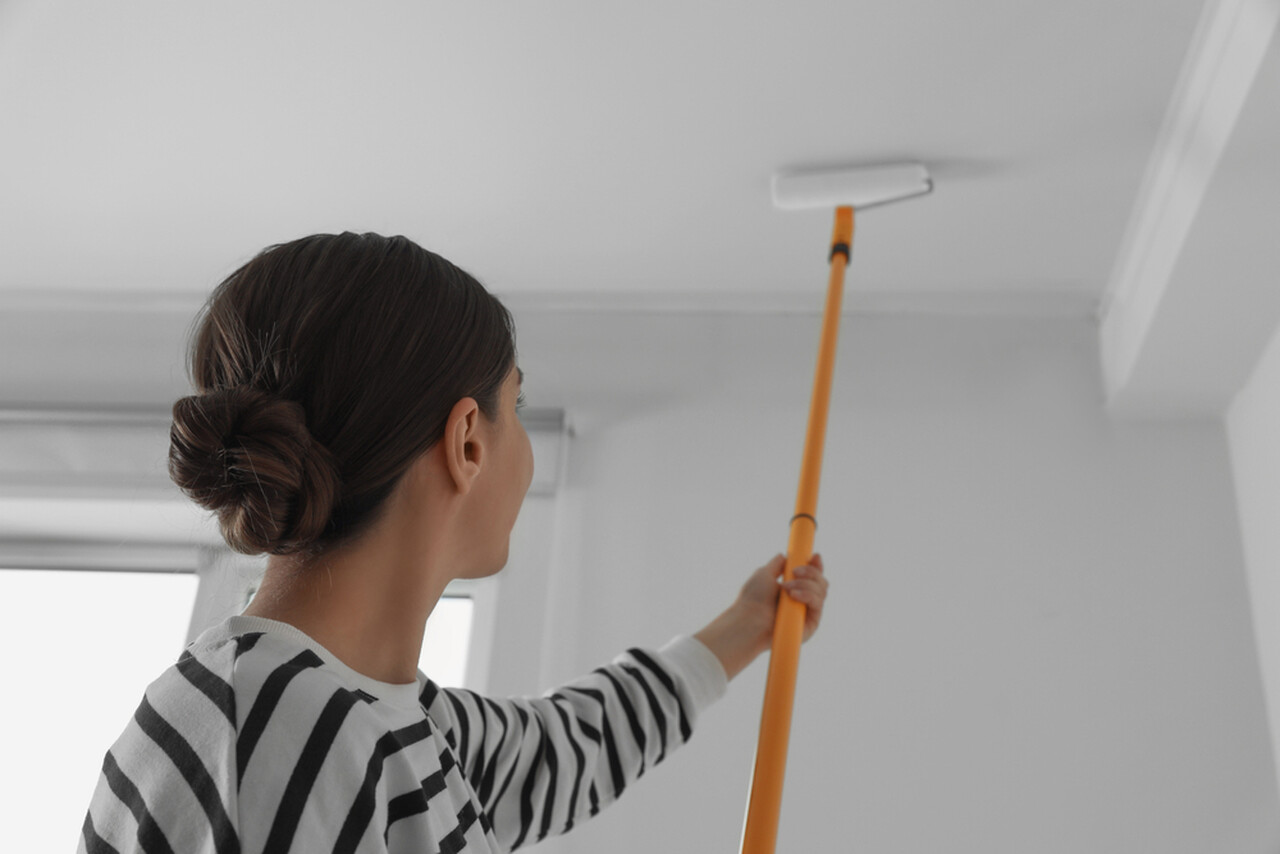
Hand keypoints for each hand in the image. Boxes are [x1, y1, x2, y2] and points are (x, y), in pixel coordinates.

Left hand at [694, 552, 829, 680]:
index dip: (816, 566)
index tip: (815, 556)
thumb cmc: (752, 599)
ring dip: (806, 583)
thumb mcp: (764, 574)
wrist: (748, 619)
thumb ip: (777, 564)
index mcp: (793, 590)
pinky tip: (794, 595)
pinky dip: (809, 595)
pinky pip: (818, 604)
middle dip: (811, 572)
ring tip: (786, 587)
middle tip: (794, 572)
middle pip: (822, 582)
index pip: (812, 577)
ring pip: (822, 591)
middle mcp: (803, 602)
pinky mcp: (811, 625)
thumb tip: (786, 556)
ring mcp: (807, 614)